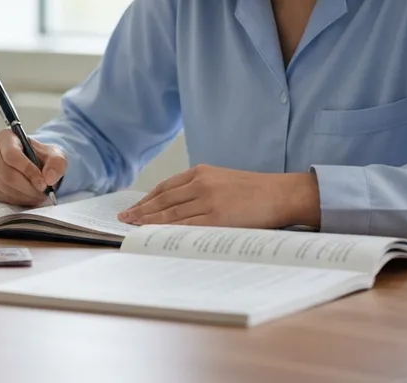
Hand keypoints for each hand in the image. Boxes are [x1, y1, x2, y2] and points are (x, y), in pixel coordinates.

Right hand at [0, 128, 66, 205]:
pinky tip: (28, 196)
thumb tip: (48, 178)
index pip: (12, 155)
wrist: (34, 165)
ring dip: (25, 195)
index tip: (43, 182)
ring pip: (4, 188)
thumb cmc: (41, 157)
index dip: (28, 171)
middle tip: (43, 192)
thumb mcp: (55, 155)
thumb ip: (57, 163)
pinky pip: (2, 197)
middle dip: (28, 187)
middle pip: (7, 174)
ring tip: (38, 194)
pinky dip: (18, 200)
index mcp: (5, 137)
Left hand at [117, 164, 320, 228]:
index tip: (134, 208)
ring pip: (171, 213)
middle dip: (141, 210)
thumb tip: (175, 207)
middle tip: (125, 219)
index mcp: (201, 172)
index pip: (165, 187)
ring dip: (149, 221)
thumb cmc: (255, 190)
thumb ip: (200, 189)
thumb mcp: (223, 180)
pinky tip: (156, 234)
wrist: (282, 193)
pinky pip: (186, 226)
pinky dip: (168, 230)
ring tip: (134, 227)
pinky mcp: (217, 217)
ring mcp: (208, 200)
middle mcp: (201, 183)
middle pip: (163, 200)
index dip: (147, 199)